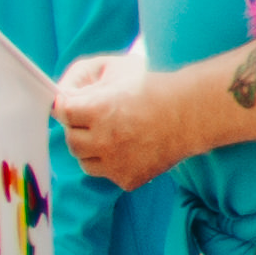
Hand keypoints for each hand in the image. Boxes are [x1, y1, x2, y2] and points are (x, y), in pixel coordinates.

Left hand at [54, 48, 188, 191]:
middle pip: (71, 140)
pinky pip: (108, 174)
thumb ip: (84, 88)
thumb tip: (59, 103)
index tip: (79, 106)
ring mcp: (116, 163)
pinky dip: (116, 164)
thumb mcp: (118, 75)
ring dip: (94, 150)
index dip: (71, 107)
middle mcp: (104, 140)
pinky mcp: (128, 179)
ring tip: (119, 136)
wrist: (196, 113)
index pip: (62, 112)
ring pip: (85, 161)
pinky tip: (135, 150)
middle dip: (82, 129)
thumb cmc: (157, 89)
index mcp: (99, 110)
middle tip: (104, 120)